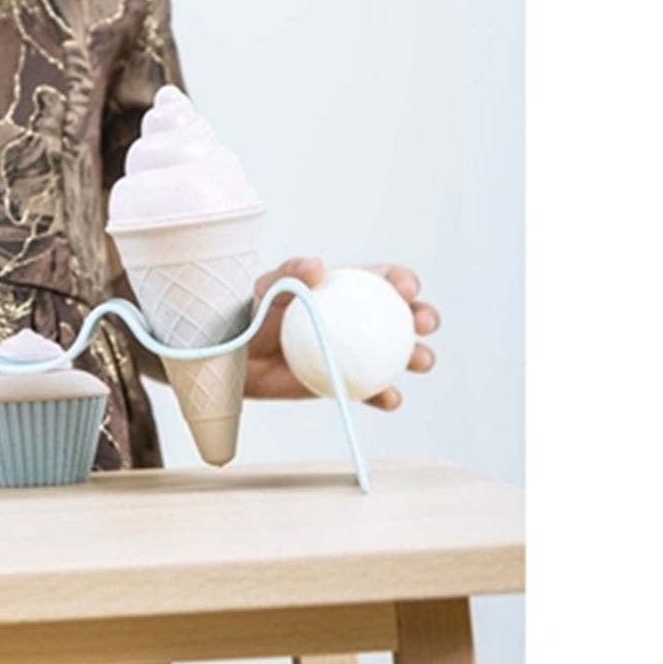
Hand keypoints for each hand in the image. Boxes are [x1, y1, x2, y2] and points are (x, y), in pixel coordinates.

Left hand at [243, 258, 439, 409]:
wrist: (239, 360)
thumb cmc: (253, 314)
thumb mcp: (268, 287)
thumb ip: (290, 273)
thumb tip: (316, 266)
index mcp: (346, 291)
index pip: (382, 281)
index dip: (403, 281)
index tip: (406, 289)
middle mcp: (359, 321)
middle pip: (403, 316)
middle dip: (424, 316)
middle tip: (423, 323)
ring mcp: (357, 354)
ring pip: (399, 355)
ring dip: (419, 357)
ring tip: (420, 360)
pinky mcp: (350, 384)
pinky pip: (375, 391)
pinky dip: (387, 396)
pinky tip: (390, 397)